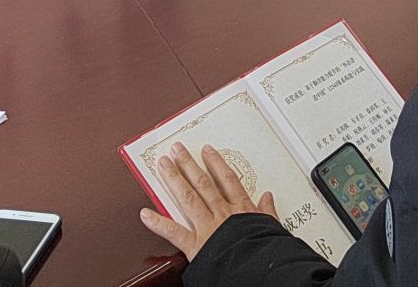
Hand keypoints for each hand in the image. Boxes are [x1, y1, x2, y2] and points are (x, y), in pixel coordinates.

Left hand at [138, 142, 277, 259]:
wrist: (258, 268)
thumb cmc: (265, 251)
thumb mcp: (272, 228)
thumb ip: (267, 212)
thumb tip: (268, 197)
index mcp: (241, 210)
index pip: (226, 180)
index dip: (215, 163)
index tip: (207, 151)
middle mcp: (221, 213)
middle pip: (203, 183)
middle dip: (188, 164)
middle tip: (177, 149)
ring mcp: (207, 227)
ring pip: (188, 197)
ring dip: (174, 179)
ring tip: (163, 165)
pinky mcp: (195, 245)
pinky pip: (173, 232)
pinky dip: (158, 223)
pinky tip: (145, 214)